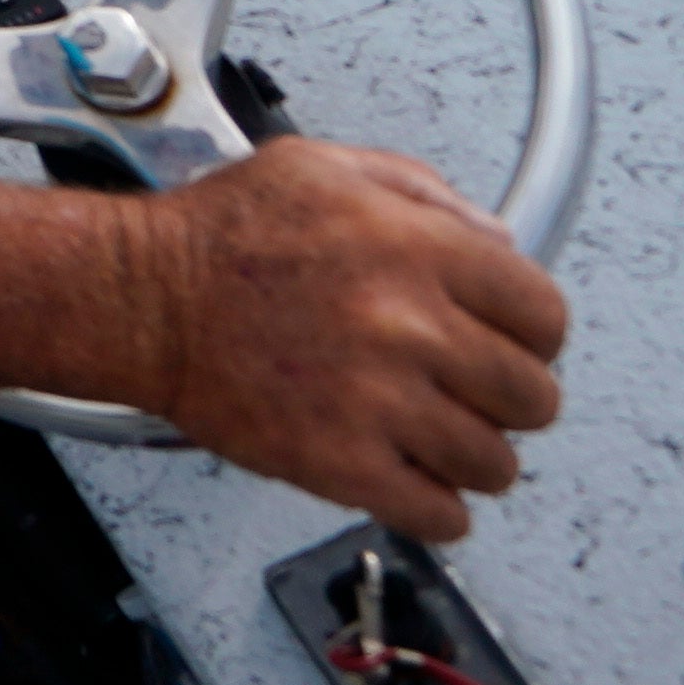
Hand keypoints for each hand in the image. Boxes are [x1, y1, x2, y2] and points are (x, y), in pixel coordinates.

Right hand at [128, 140, 568, 544]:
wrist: (139, 301)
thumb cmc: (220, 236)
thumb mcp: (323, 169)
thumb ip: (421, 191)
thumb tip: (496, 238)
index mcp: (414, 247)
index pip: (544, 313)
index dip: (534, 332)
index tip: (514, 341)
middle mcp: (408, 324)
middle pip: (533, 396)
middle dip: (512, 397)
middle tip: (477, 392)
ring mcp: (378, 402)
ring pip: (494, 464)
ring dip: (475, 456)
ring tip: (440, 438)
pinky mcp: (340, 464)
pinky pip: (439, 515)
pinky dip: (438, 508)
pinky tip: (413, 480)